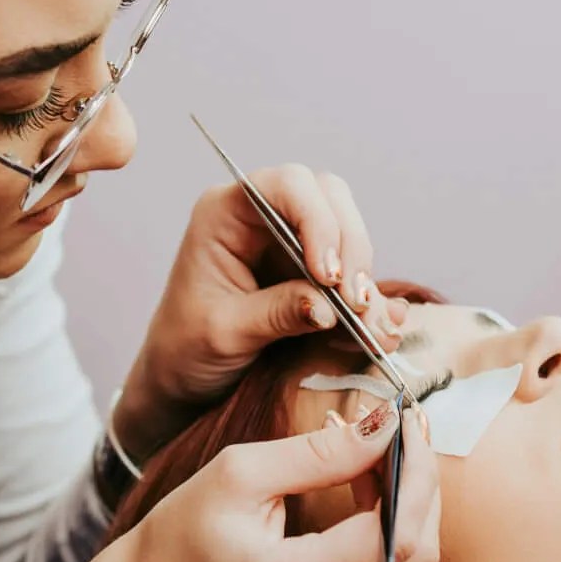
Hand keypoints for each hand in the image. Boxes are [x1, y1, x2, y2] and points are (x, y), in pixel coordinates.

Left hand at [115, 163, 407, 459]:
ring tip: (370, 325)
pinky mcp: (310, 271)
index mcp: (224, 213)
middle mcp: (260, 217)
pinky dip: (368, 299)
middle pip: (327, 198)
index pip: (284, 185)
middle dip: (350, 247)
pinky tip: (378, 329)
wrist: (182, 375)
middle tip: (355, 302)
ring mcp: (289, 241)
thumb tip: (329, 307)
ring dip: (364, 277)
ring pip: (347, 232)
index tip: (329, 277)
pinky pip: (351, 272)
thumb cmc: (186, 346)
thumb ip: (276, 314)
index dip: (317, 221)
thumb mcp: (225, 333)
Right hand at [115, 404, 439, 561]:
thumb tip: (385, 427)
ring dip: (409, 507)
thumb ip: (318, 453)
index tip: (407, 422)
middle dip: (421, 486)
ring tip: (381, 454)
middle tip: (402, 431)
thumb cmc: (180, 534)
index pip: (392, 535)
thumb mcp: (238, 474)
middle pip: (414, 556)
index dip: (416, 475)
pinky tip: (371, 490)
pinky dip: (390, 531)